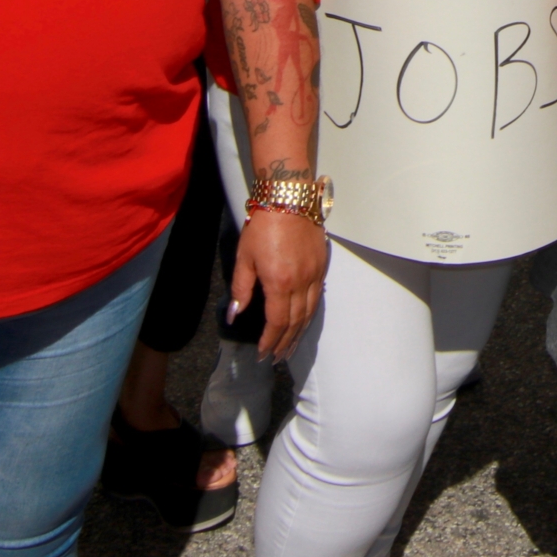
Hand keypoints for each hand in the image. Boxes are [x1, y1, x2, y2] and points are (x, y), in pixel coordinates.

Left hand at [230, 206, 327, 362]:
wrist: (288, 198)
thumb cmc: (263, 225)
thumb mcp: (244, 258)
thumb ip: (241, 289)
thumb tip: (235, 316)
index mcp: (279, 282)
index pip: (277, 322)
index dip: (270, 341)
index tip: (263, 354)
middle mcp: (301, 282)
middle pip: (296, 322)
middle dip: (286, 343)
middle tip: (277, 358)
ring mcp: (315, 274)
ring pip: (310, 312)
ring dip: (300, 333)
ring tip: (291, 347)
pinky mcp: (322, 265)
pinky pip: (317, 297)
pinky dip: (310, 314)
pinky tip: (304, 321)